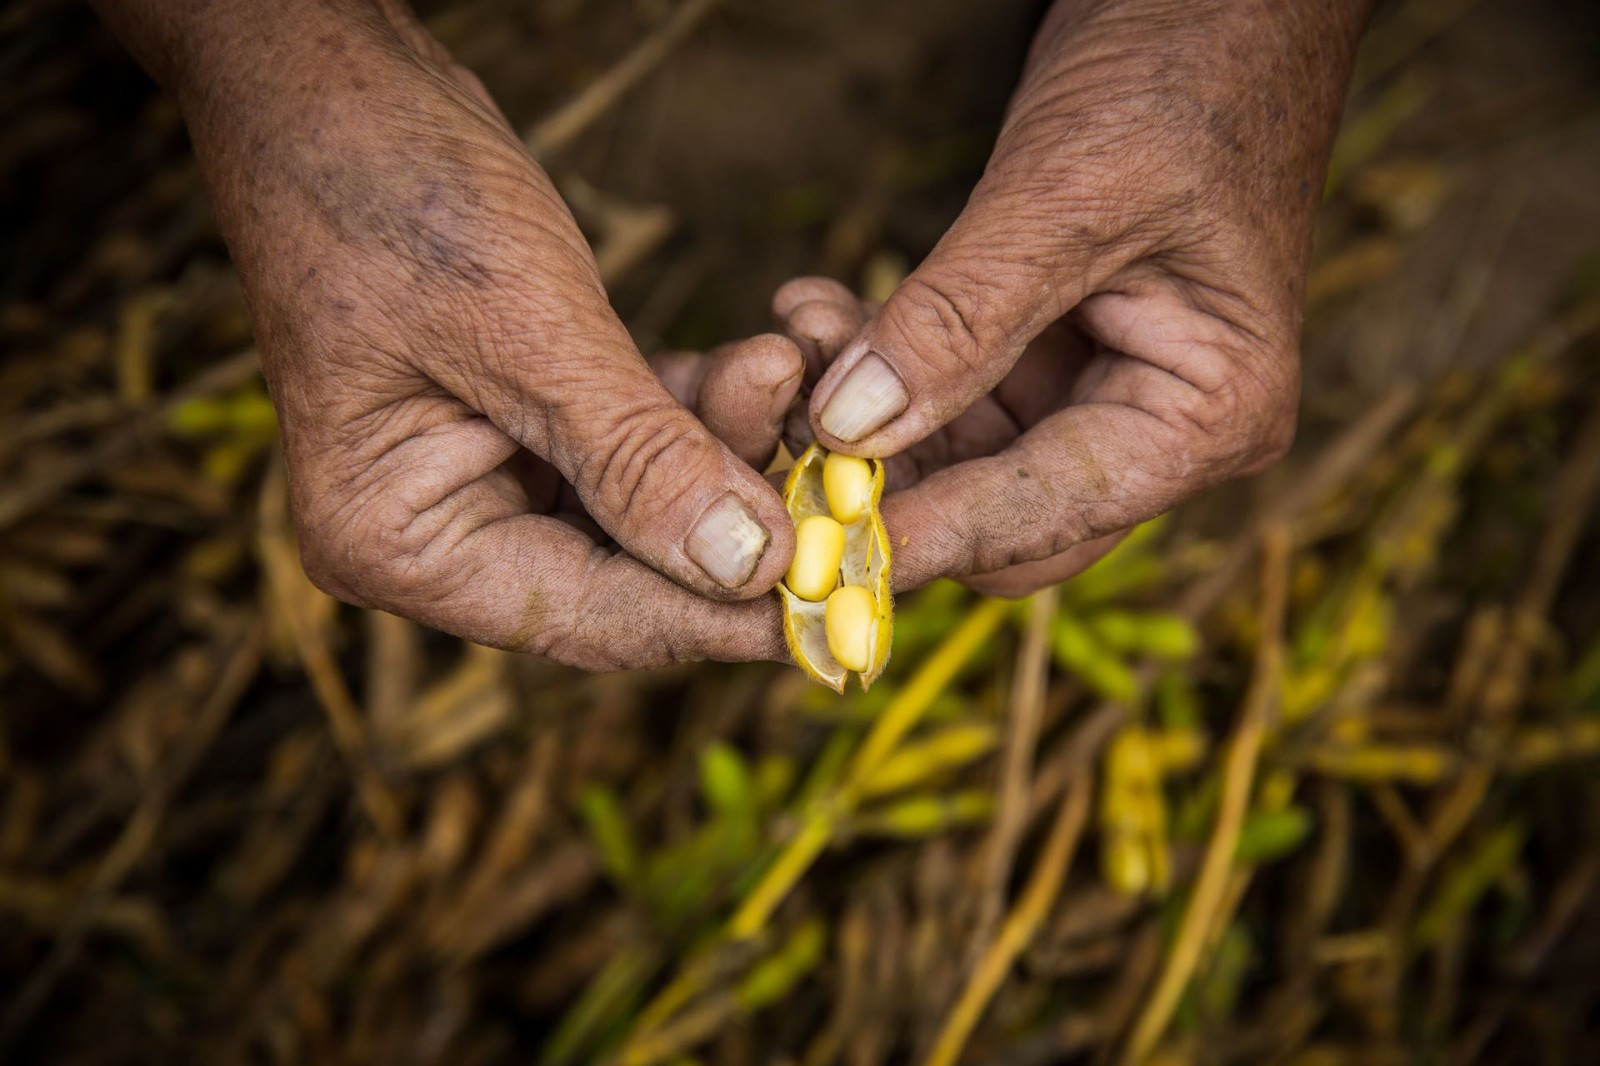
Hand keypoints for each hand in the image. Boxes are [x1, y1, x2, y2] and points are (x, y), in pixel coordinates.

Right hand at [100, 0, 800, 667]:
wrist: (329, 80)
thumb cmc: (389, 192)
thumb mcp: (524, 329)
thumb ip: (639, 460)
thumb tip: (755, 570)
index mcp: (400, 542)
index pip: (590, 618)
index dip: (719, 618)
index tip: (836, 610)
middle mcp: (440, 531)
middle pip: (627, 573)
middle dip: (738, 513)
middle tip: (840, 470)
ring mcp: (486, 477)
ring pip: (648, 506)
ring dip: (728, 441)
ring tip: (786, 365)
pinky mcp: (528, 422)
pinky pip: (637, 444)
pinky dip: (699, 406)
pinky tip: (758, 357)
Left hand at [785, 0, 1369, 596]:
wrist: (1213, 2)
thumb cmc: (1183, 79)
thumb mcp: (1065, 195)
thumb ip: (958, 319)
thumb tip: (848, 428)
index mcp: (1207, 416)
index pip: (1045, 515)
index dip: (926, 533)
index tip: (811, 548)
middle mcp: (1159, 430)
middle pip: (998, 518)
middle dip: (888, 478)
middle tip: (782, 433)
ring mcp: (1098, 396)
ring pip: (954, 462)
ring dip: (864, 415)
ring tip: (799, 333)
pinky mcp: (1046, 360)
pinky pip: (944, 400)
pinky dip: (878, 367)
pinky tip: (819, 312)